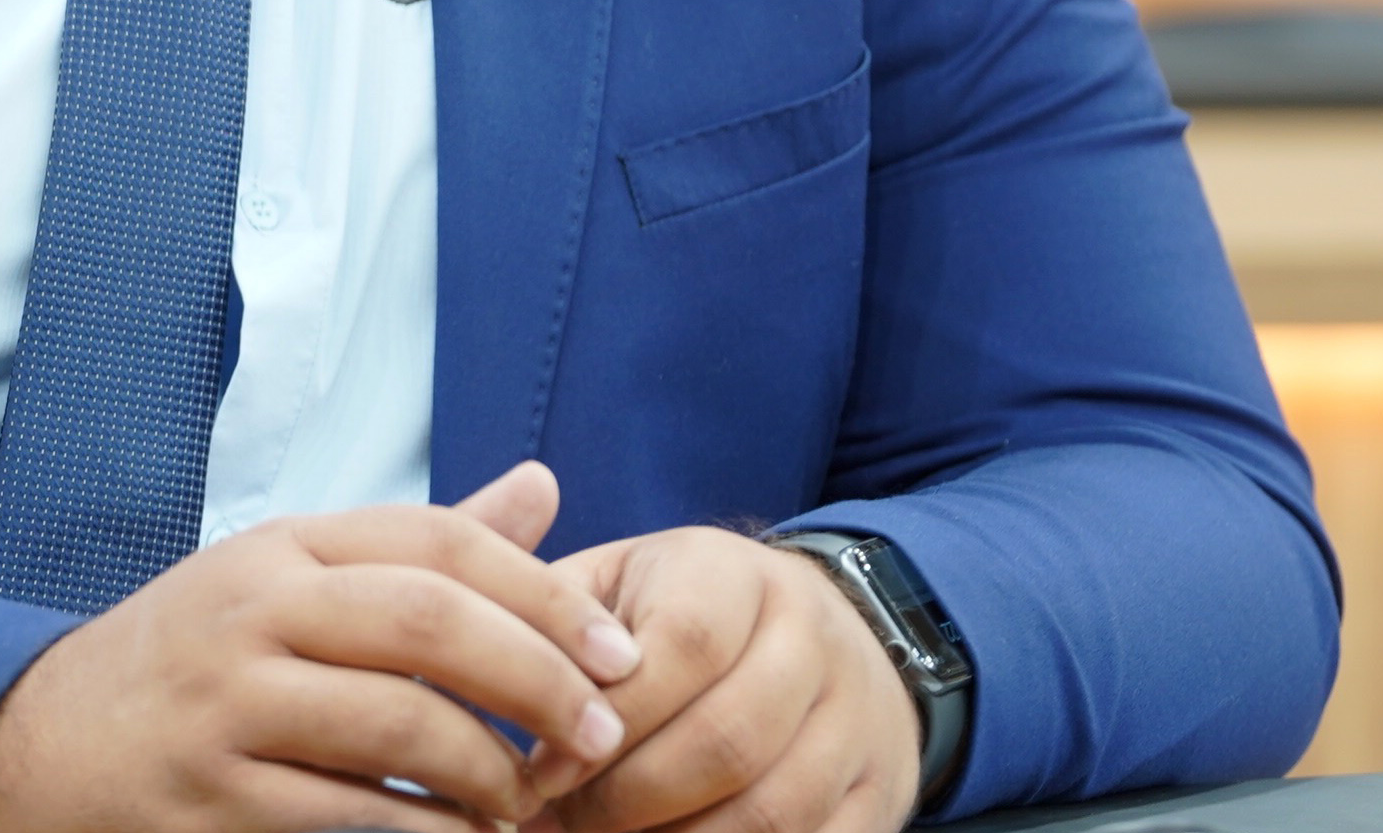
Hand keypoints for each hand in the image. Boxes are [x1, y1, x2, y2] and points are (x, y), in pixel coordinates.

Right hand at [0, 462, 643, 832]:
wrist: (39, 751)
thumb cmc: (196, 663)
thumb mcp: (292, 580)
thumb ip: (419, 547)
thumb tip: (545, 484)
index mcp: (285, 545)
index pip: (440, 542)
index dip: (545, 596)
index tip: (617, 658)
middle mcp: (252, 608)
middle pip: (429, 623)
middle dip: (535, 681)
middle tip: (599, 736)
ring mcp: (224, 705)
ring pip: (397, 728)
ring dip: (489, 776)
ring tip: (530, 806)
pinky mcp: (210, 800)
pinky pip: (348, 818)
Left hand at [539, 528, 922, 832]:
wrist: (825, 630)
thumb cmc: (682, 613)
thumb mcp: (621, 588)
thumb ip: (558, 625)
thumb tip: (498, 690)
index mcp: (736, 574)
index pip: (686, 646)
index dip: (609, 720)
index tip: (544, 773)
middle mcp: (812, 639)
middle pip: (727, 741)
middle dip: (630, 802)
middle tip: (565, 826)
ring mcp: (858, 720)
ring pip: (773, 812)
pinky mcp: (884, 791)